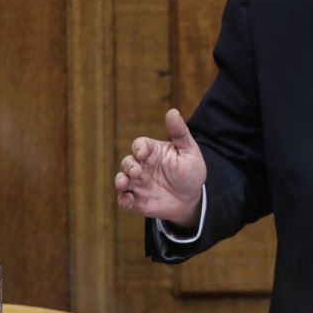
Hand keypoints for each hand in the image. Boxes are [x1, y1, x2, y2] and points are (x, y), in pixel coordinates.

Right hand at [114, 108, 206, 227]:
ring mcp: (138, 183)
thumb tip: (173, 111)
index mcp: (153, 152)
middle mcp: (142, 166)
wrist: (192, 198)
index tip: (142, 153)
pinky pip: (125, 199)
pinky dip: (123, 200)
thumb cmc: (190, 171)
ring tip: (124, 184)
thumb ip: (180, 133)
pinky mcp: (138, 200)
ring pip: (122, 180)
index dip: (138, 148)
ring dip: (120, 181)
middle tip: (137, 172)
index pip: (140, 145)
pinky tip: (127, 201)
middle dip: (128, 166)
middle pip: (127, 162)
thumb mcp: (189, 151)